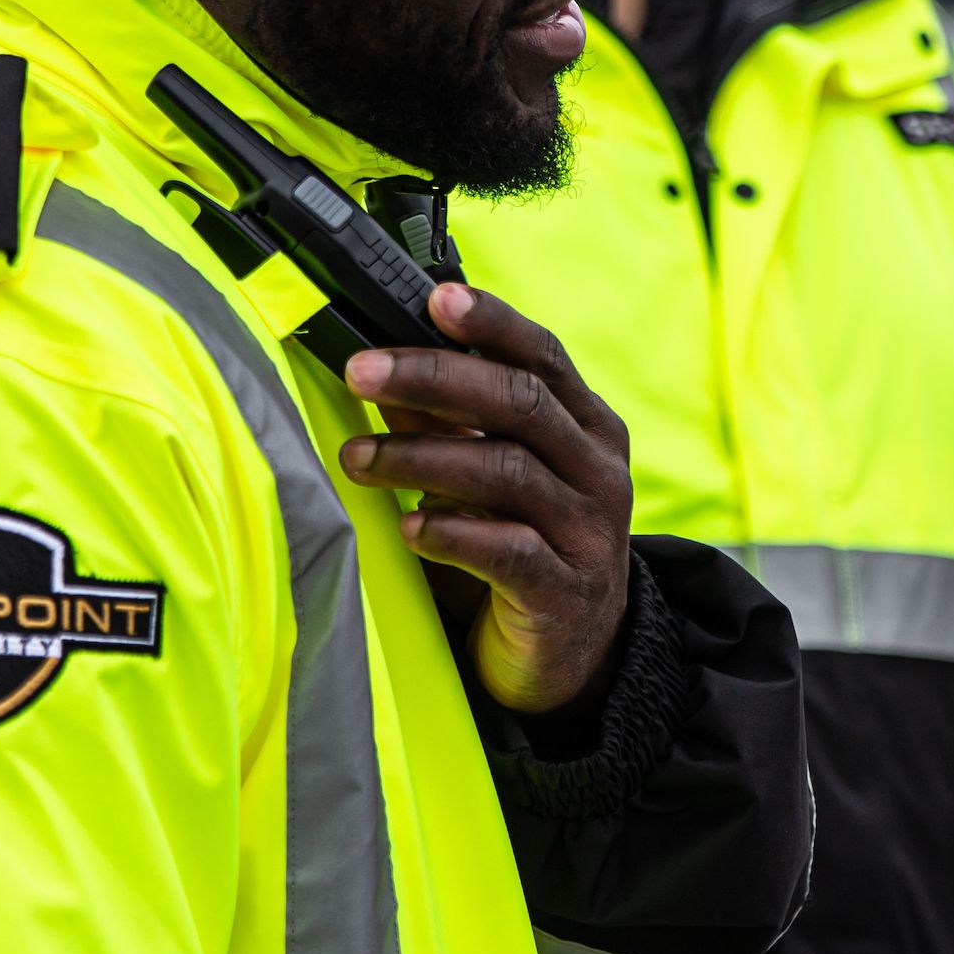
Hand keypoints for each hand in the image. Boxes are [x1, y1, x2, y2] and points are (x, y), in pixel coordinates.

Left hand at [339, 281, 632, 712]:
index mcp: (584, 425)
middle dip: (432, 378)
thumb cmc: (520, 545)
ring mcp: (588, 531)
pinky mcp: (565, 592)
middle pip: (519, 402)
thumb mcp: (488, 476)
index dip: (490, 322)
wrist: (572, 656)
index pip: (540, 355)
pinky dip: (451, 533)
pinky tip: (408, 528)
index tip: (435, 297)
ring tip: (356, 459)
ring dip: (419, 458)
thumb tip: (379, 365)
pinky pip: (508, 552)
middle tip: (360, 371)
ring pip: (506, 472)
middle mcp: (596, 469)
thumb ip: (446, 423)